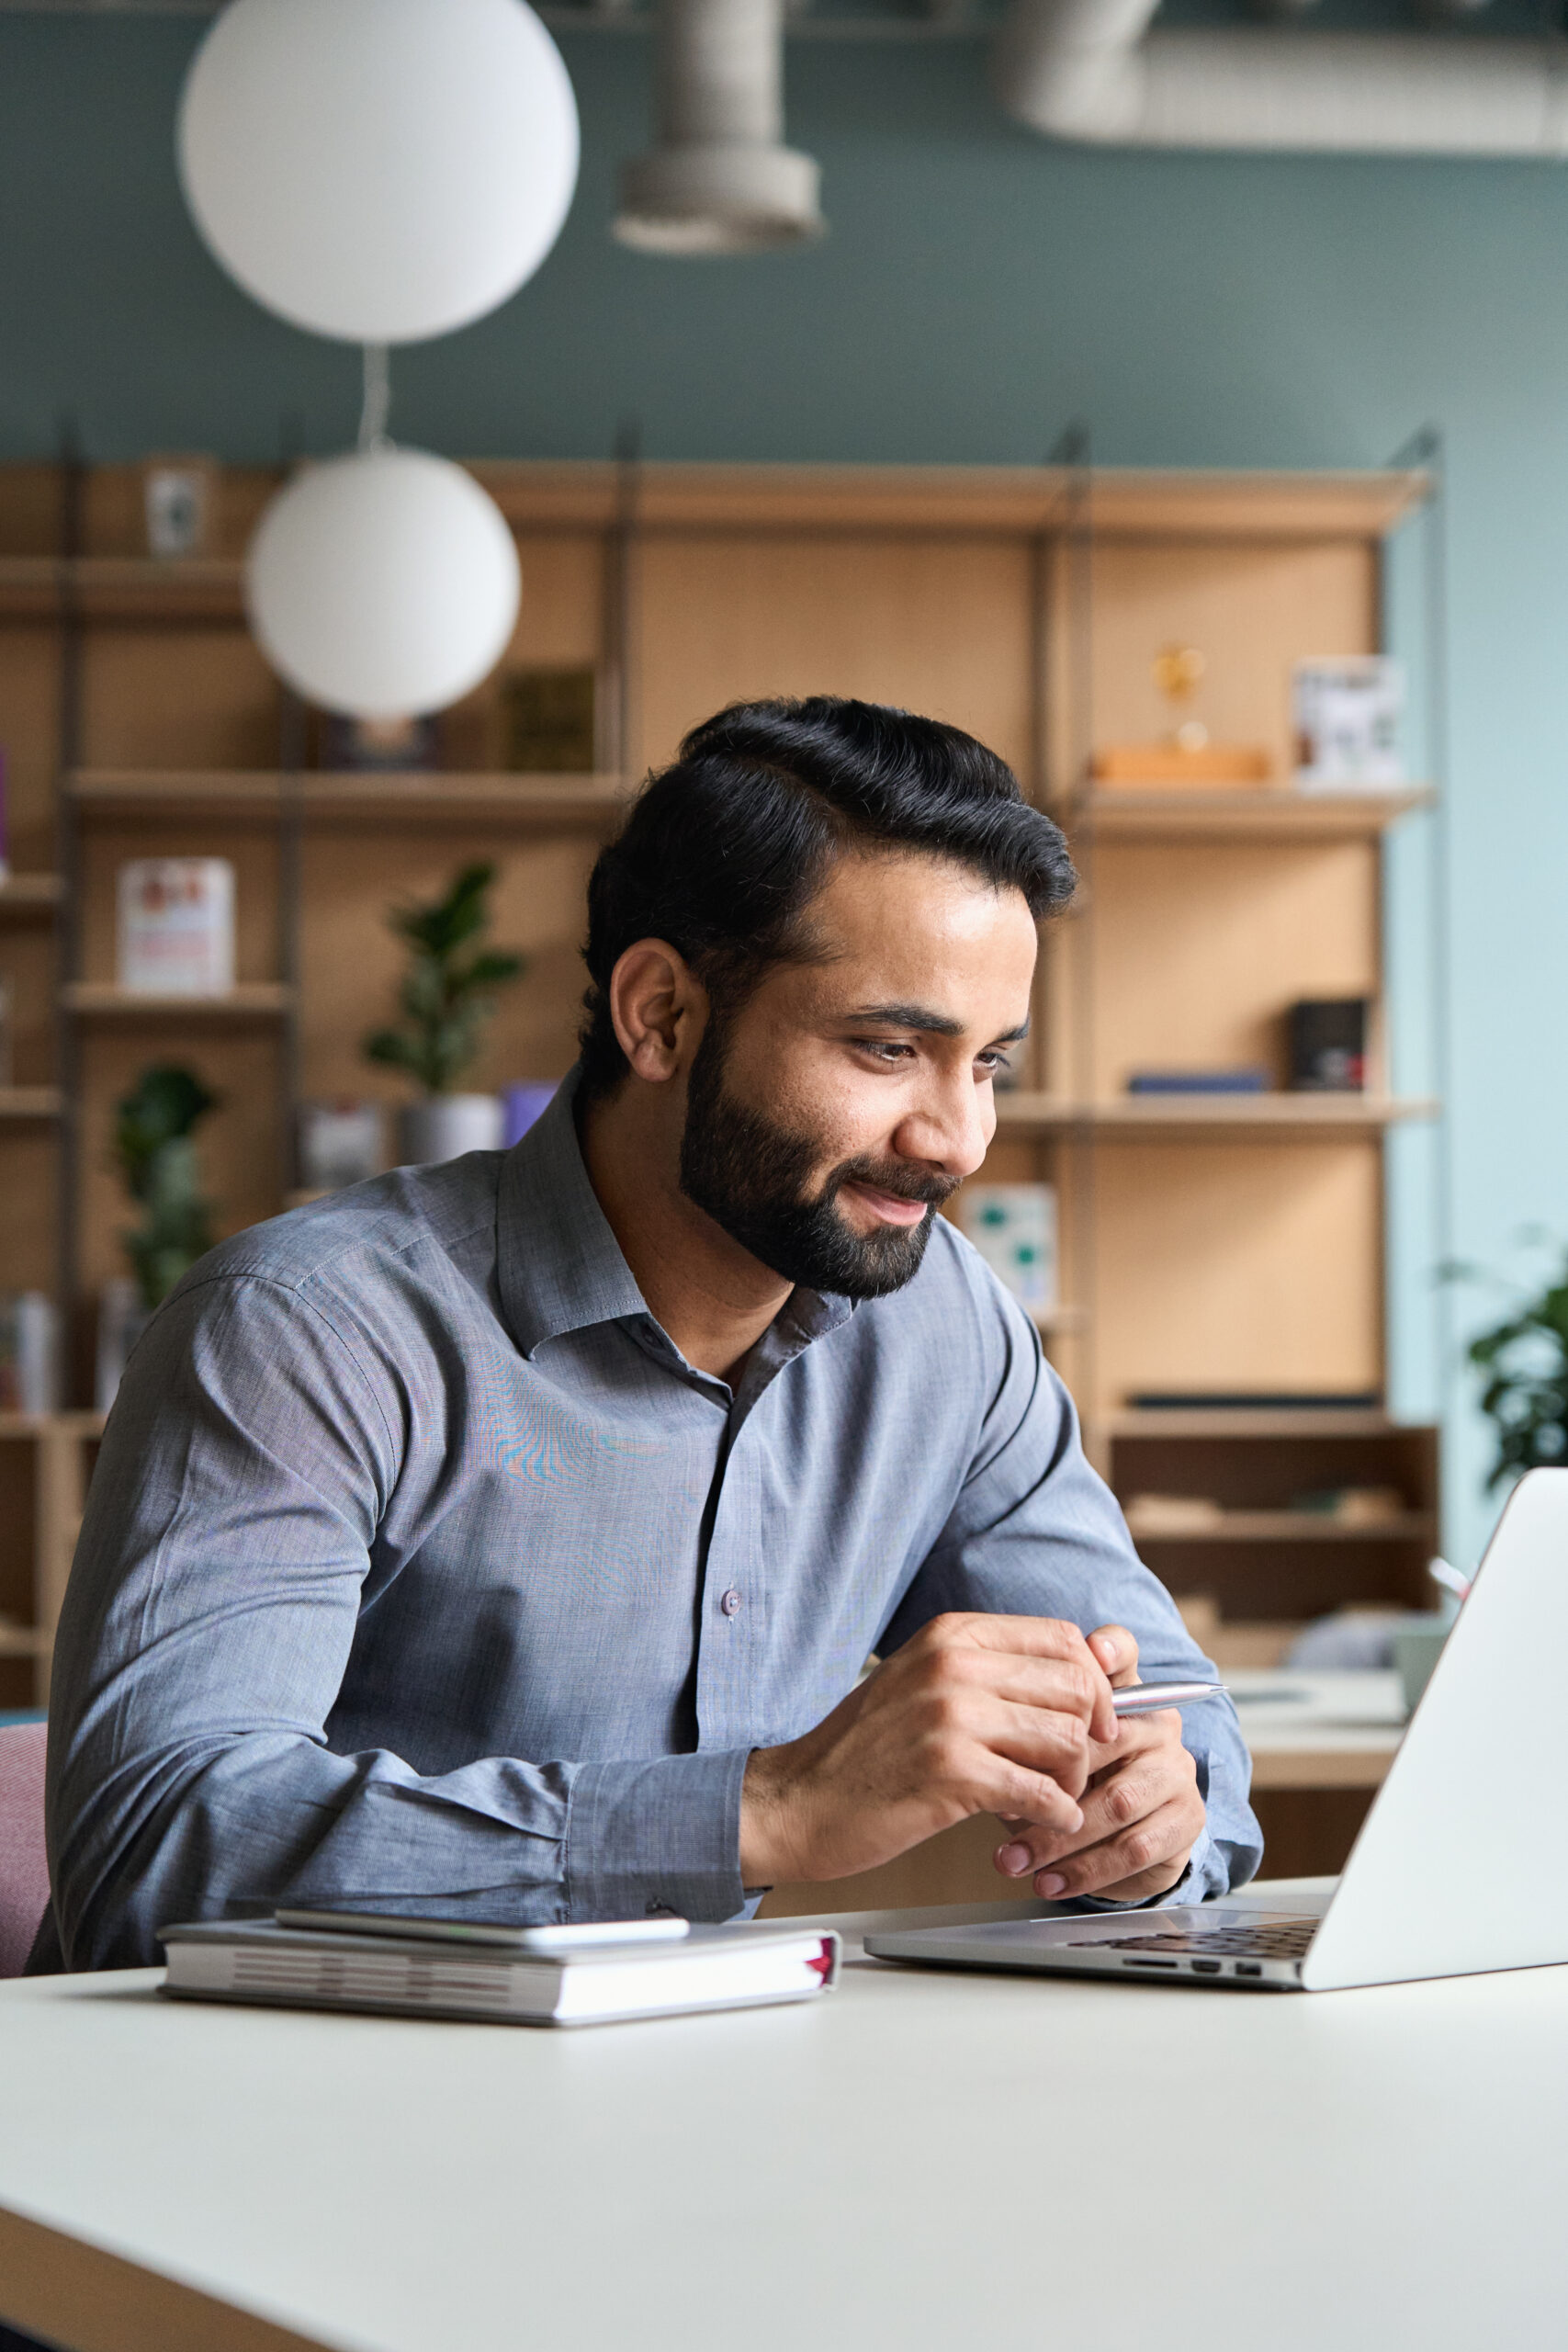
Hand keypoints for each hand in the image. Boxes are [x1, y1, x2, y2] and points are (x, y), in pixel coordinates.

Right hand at [739, 1613, 1118, 1886]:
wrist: (797, 1801)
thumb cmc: (863, 1751)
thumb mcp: (921, 1682)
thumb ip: (988, 1671)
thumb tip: (1078, 1678)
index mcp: (952, 1635)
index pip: (1063, 1640)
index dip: (1095, 1684)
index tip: (1096, 1721)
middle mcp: (954, 1664)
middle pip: (1076, 1689)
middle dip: (1090, 1737)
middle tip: (1070, 1770)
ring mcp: (952, 1716)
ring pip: (1067, 1740)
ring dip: (1071, 1780)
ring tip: (1048, 1799)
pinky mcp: (952, 1773)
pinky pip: (1042, 1792)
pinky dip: (1054, 1815)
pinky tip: (1039, 1822)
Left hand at [991, 1624, 1203, 1903]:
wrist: (1113, 1846)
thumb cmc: (1065, 1782)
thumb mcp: (1038, 1753)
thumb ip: (1023, 1733)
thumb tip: (983, 1739)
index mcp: (1124, 1692)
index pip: (1126, 1654)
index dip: (1112, 1649)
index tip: (1091, 1653)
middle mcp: (1158, 1723)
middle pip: (1108, 1740)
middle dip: (1049, 1779)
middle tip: (1000, 1807)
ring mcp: (1177, 1770)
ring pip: (1118, 1802)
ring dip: (1058, 1838)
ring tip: (1011, 1858)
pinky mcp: (1186, 1820)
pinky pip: (1134, 1847)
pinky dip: (1084, 1870)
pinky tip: (1049, 1882)